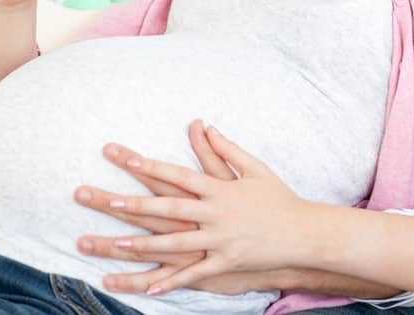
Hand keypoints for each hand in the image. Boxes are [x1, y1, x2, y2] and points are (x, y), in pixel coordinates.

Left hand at [78, 124, 312, 294]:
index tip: (127, 159)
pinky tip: (149, 287)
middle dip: (138, 206)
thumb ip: (226, 149)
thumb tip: (204, 126)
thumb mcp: (255, 168)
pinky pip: (194, 275)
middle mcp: (216, 214)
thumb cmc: (278, 198)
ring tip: (116, 244)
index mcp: (219, 189)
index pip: (179, 175)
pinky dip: (172, 281)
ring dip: (144, 244)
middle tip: (110, 201)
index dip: (152, 167)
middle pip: (170, 209)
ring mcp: (219, 240)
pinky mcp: (225, 263)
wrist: (303, 233)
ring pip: (175, 244)